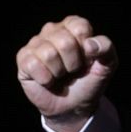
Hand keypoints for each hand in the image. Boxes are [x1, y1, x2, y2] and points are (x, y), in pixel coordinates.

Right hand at [16, 15, 117, 131]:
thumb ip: (107, 49)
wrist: (74, 106)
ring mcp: (35, 43)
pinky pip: (33, 64)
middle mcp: (52, 30)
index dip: (87, 49)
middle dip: (73, 63)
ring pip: (48, 54)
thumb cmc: (89, 81)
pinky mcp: (23, 58)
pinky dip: (45, 78)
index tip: (88, 59)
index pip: (80, 27)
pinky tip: (48, 80)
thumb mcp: (107, 65)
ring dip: (59, 72)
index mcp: (73, 26)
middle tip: (73, 70)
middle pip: (65, 42)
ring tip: (60, 75)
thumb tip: (89, 44)